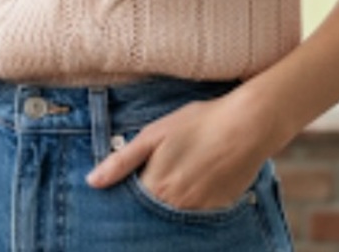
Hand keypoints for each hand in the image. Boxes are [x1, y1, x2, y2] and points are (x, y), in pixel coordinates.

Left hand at [85, 90, 270, 211]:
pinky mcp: (218, 211)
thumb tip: (92, 182)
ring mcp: (199, 213)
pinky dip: (192, 203)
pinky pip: (197, 216)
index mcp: (156, 188)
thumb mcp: (154, 133)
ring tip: (178, 176)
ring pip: (174, 216)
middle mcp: (176, 208)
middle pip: (152, 214)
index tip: (128, 185)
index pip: (130, 205)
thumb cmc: (198, 123)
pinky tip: (197, 180)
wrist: (246, 125)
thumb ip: (121, 161)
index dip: (127, 196)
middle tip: (159, 175)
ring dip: (169, 204)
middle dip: (147, 203)